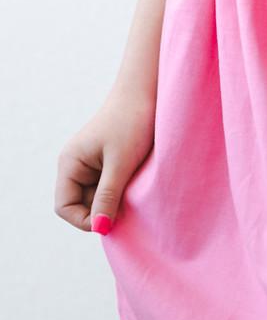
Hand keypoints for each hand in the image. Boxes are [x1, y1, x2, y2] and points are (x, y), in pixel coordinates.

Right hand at [54, 89, 155, 233]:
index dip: (85, 219)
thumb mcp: (121, 163)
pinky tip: (136, 183)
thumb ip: (108, 196)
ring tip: (134, 189)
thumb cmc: (131, 122)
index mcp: (70, 163)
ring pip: (97, 197)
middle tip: (129, 204)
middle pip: (81, 205)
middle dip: (102, 210)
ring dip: (114, 200)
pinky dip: (121, 190)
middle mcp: (75, 165)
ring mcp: (91, 163)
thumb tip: (100, 228)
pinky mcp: (107, 161)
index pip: (65, 207)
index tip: (113, 219)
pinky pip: (108, 186)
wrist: (148, 91)